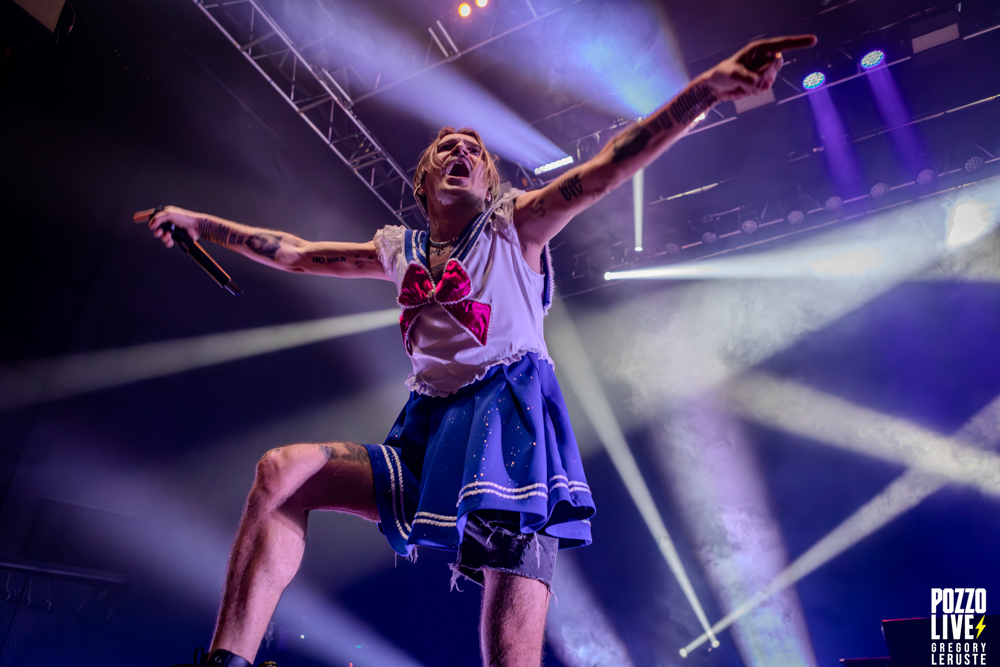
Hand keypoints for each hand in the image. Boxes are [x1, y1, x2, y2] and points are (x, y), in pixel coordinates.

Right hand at [133, 205, 201, 248]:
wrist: (196, 227)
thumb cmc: (184, 218)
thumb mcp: (169, 214)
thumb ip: (157, 218)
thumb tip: (150, 225)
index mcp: (165, 214)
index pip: (151, 215)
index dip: (143, 217)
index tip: (135, 218)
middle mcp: (167, 222)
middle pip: (155, 228)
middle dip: (156, 231)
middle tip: (159, 232)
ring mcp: (171, 230)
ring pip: (161, 236)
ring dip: (163, 237)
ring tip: (168, 236)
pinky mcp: (176, 238)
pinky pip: (167, 242)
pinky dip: (167, 242)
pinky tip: (170, 241)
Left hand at [698, 35, 816, 101]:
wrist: (717, 87)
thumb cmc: (723, 74)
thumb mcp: (733, 74)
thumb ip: (748, 78)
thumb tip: (761, 83)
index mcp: (759, 49)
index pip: (783, 44)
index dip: (798, 42)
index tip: (813, 40)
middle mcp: (765, 58)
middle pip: (776, 66)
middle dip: (764, 74)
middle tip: (747, 78)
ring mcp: (765, 71)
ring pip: (771, 79)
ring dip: (757, 84)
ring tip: (742, 83)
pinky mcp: (763, 82)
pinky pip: (765, 88)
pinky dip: (754, 91)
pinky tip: (745, 89)